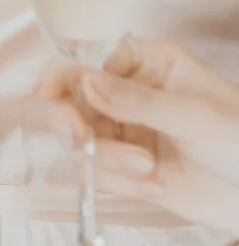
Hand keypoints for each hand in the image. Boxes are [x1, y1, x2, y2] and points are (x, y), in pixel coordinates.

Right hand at [37, 38, 238, 233]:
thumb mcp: (197, 117)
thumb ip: (139, 101)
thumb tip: (84, 81)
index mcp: (147, 63)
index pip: (85, 59)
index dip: (60, 77)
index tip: (48, 98)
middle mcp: (126, 93)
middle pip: (68, 100)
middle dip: (71, 125)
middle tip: (79, 142)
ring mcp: (123, 132)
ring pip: (77, 141)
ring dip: (106, 161)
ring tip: (150, 173)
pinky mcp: (123, 169)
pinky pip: (96, 174)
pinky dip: (121, 183)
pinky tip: (157, 186)